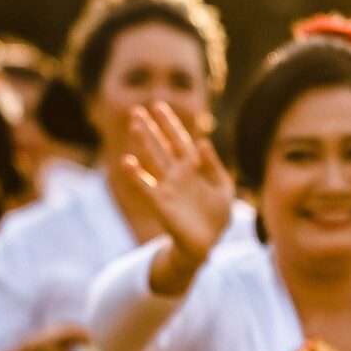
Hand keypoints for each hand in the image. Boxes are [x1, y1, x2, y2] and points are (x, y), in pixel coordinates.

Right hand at [123, 101, 233, 286]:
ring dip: (144, 142)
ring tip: (134, 124)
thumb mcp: (223, 189)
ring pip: (153, 159)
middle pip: (162, 145)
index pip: (180, 140)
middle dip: (151, 128)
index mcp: (195, 167)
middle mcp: (178, 173)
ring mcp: (167, 186)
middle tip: (136, 110)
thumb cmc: (217, 215)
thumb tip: (203, 142)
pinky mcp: (160, 202)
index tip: (158, 106)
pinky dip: (135, 174)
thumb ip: (213, 166)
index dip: (170, 124)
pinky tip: (127, 161)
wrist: (207, 243)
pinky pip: (145, 185)